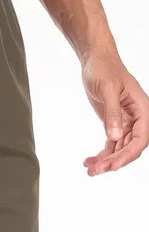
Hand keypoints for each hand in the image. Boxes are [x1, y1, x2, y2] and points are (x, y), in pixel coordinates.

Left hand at [82, 52, 148, 175]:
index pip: (141, 139)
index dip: (128, 154)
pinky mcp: (113, 123)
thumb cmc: (104, 69)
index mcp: (142, 110)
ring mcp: (126, 122)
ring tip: (90, 170)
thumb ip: (112, 113)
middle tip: (96, 171)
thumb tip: (114, 137)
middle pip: (130, 147)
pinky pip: (111, 143)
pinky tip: (88, 161)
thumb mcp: (107, 89)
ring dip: (106, 161)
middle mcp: (137, 118)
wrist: (95, 60)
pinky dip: (101, 154)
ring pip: (119, 148)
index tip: (113, 166)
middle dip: (114, 161)